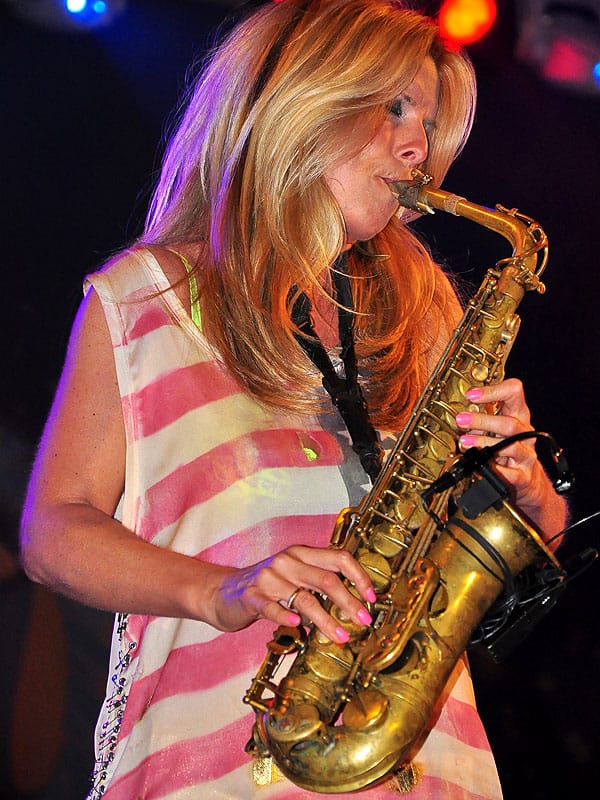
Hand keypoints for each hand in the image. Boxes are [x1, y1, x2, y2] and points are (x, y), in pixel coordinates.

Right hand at [217, 545, 375, 642]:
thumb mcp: (294, 576)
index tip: (371, 597)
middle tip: (363, 620)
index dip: (359, 577)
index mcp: (301, 554)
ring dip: (326, 619)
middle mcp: (287, 562)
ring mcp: (268, 578)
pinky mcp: (251, 596)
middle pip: (326, 580)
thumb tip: (355, 602)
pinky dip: (286, 616)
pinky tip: (298, 626)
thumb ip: (319, 582)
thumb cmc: (266, 587)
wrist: (223, 591)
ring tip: (340, 636)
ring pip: (304, 598)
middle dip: (349, 602)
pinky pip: (272, 607)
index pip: (338, 558)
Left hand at [454, 377, 543, 508]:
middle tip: (461, 420)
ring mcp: (526, 454)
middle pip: (509, 423)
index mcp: (519, 415)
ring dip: (484, 443)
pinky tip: (481, 466)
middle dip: (483, 420)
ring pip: (510, 446)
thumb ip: (481, 422)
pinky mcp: (523, 475)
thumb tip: (462, 417)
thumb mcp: (495, 429)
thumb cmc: (508, 447)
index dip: (494, 391)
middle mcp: (525, 433)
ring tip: (465, 442)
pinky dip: (495, 469)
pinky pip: (510, 473)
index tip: (471, 395)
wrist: (525, 478)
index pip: (514, 393)